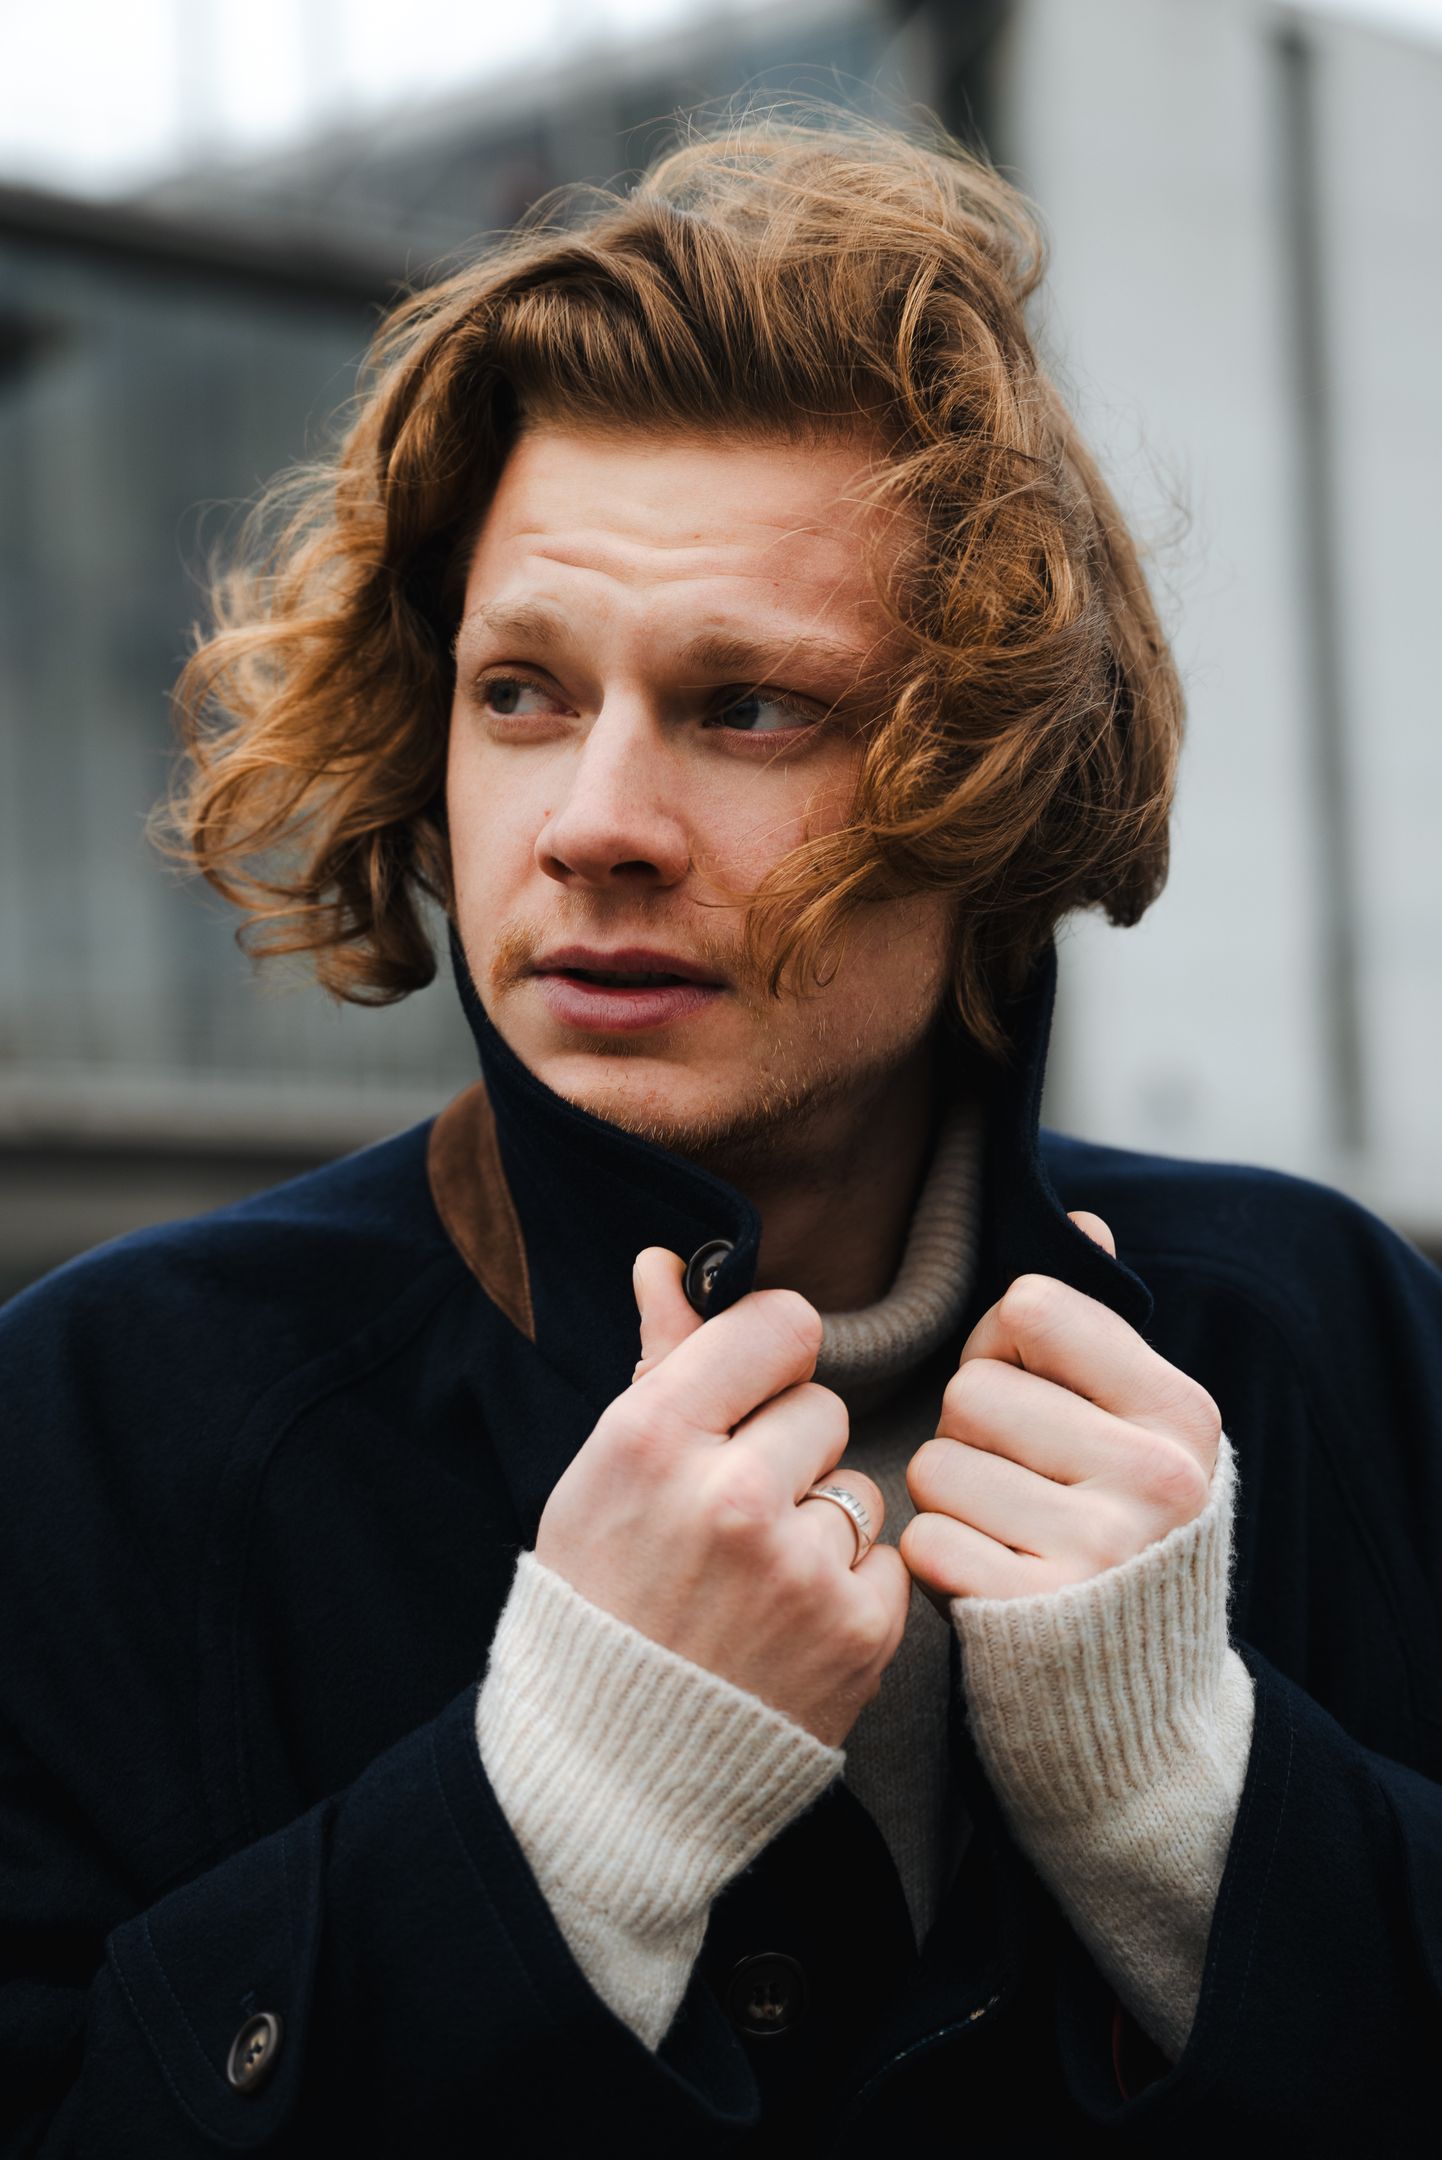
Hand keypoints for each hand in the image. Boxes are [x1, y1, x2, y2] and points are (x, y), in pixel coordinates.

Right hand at [535, 1248, 912, 1746]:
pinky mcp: (858, 1630)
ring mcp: (798, 1566)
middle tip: (730, 1515)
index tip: (749, 1394)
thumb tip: (665, 1261)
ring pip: (857, 1483)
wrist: (614, 1770)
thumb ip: (659, 1361)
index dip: (769, 1356)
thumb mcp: (604, 1473)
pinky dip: (849, 1586)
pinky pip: (886, 1555)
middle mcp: (729, 1495)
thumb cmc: (601, 1600)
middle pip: (820, 1403)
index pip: (777, 1326)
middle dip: (787, 1447)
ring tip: (754, 1578)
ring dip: (820, 1520)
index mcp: (651, 1439)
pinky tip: (789, 1622)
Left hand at [900, 1212, 1221, 1605]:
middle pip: (971, 1389)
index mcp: (1180, 1414)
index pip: (1029, 1307)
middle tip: (1014, 1482)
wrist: (1136, 1701)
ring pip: (935, 1462)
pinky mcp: (1034, 1615)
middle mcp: (1155, 1478)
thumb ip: (1099, 1328)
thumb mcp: (1136, 1428)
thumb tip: (1082, 1219)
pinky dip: (937, 1558)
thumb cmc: (1115, 1531)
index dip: (1002, 1346)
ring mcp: (1100, 1550)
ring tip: (1002, 1531)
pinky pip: (925, 1539)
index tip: (1030, 1396)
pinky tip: (985, 1577)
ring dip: (948, 1498)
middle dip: (969, 1432)